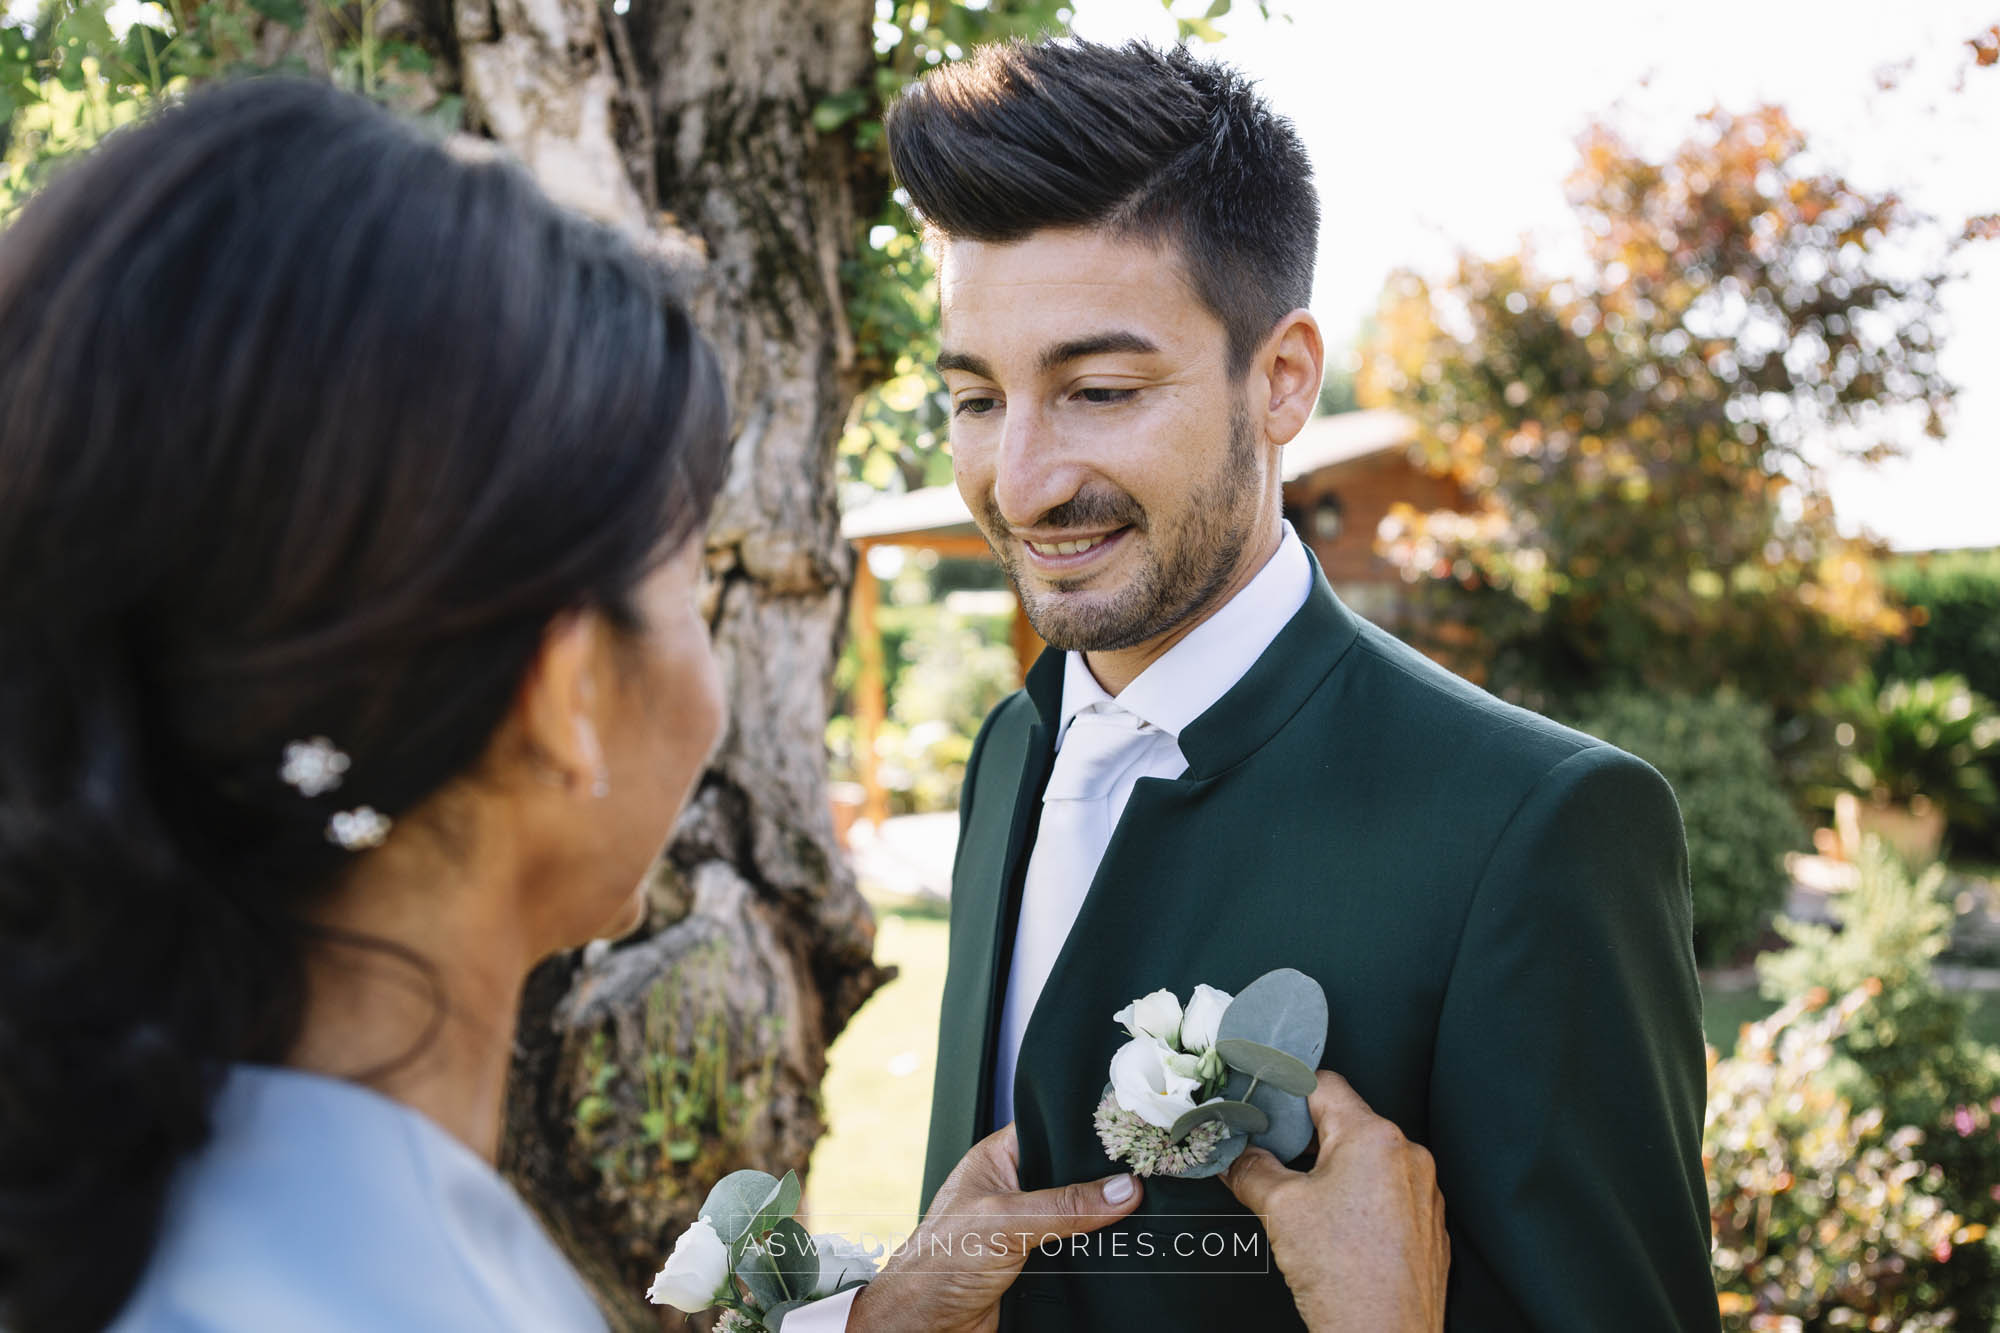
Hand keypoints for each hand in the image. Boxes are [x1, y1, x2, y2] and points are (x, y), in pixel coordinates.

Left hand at [847, 1123, 1141, 1332]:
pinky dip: (1098, 1248)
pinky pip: (1077, 1247)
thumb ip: (1063, 1204)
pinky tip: (1120, 1246)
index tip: (1131, 1133)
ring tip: (1145, 1208)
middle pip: (1072, 1173)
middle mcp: (1013, 1187)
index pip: (1053, 1129)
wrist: (924, 1325)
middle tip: (1147, 1173)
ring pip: (1079, 1211)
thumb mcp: (1005, 1223)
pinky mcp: (1037, 1260)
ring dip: (1104, 1217)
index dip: (1088, 1131)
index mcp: (998, 1159)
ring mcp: (1026, 1225)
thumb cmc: (936, 1265)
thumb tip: (1121, 1188)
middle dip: (1105, 1177)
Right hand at [1221, 1069, 1448, 1332]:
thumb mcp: (1279, 1209)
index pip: (1323, 1084)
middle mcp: (1408, 1157)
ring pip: (1366, 1161)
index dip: (1285, 1089)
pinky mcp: (1427, 1225)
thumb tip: (1237, 1156)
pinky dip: (1357, 1201)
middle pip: (1345, 1124)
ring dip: (1332, 1173)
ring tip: (1303, 1205)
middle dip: (1305, 1141)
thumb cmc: (1344, 1277)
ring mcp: (1423, 1193)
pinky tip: (1333, 1231)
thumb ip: (1252, 1168)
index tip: (1263, 1105)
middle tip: (1271, 1161)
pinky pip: (1386, 1194)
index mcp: (1375, 1137)